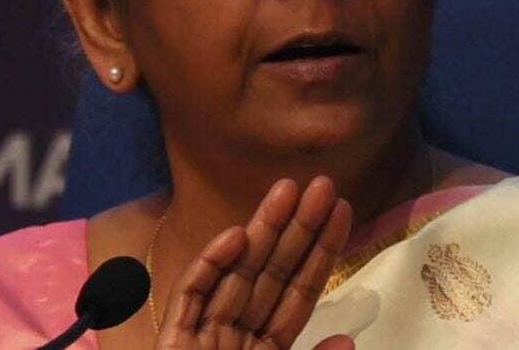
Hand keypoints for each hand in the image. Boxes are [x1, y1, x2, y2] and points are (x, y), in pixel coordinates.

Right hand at [154, 176, 354, 349]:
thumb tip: (347, 341)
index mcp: (265, 348)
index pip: (299, 294)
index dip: (320, 253)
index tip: (341, 211)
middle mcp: (236, 334)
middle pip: (270, 274)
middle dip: (296, 228)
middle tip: (322, 185)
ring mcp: (203, 333)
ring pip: (236, 273)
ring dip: (260, 230)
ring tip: (288, 190)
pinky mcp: (172, 338)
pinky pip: (191, 295)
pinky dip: (210, 265)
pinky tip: (236, 234)